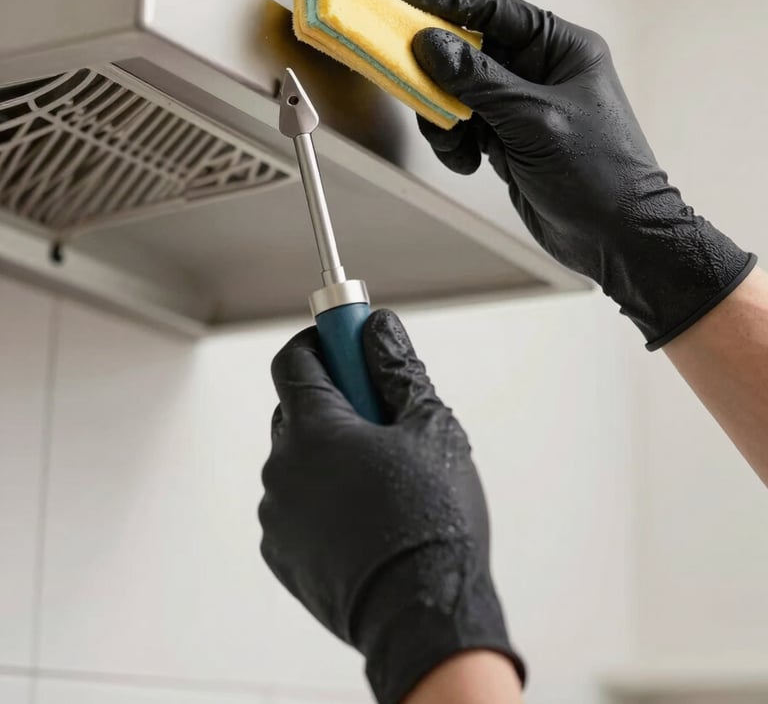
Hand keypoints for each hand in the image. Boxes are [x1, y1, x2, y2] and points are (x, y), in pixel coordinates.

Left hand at [259, 309, 523, 703]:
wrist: (423, 615)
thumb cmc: (432, 520)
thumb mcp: (429, 427)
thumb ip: (396, 368)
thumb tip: (378, 328)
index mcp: (314, 429)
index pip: (294, 359)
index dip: (322, 341)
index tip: (346, 339)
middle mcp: (282, 468)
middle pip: (295, 407)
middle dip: (334, 399)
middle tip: (380, 415)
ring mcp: (277, 514)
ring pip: (297, 459)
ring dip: (328, 452)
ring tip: (382, 477)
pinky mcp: (281, 552)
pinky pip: (295, 503)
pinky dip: (320, 496)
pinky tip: (365, 515)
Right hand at [383, 0, 754, 348]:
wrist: (615, 239)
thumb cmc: (596, 173)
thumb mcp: (533, 120)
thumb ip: (479, 80)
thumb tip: (430, 42)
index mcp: (561, 48)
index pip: (494, 10)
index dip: (444, 0)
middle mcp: (539, 71)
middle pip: (468, 51)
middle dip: (437, 72)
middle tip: (405, 79)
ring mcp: (520, 106)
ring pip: (458, 93)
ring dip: (444, 118)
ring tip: (453, 147)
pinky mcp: (507, 139)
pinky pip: (463, 127)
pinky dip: (453, 144)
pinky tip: (466, 164)